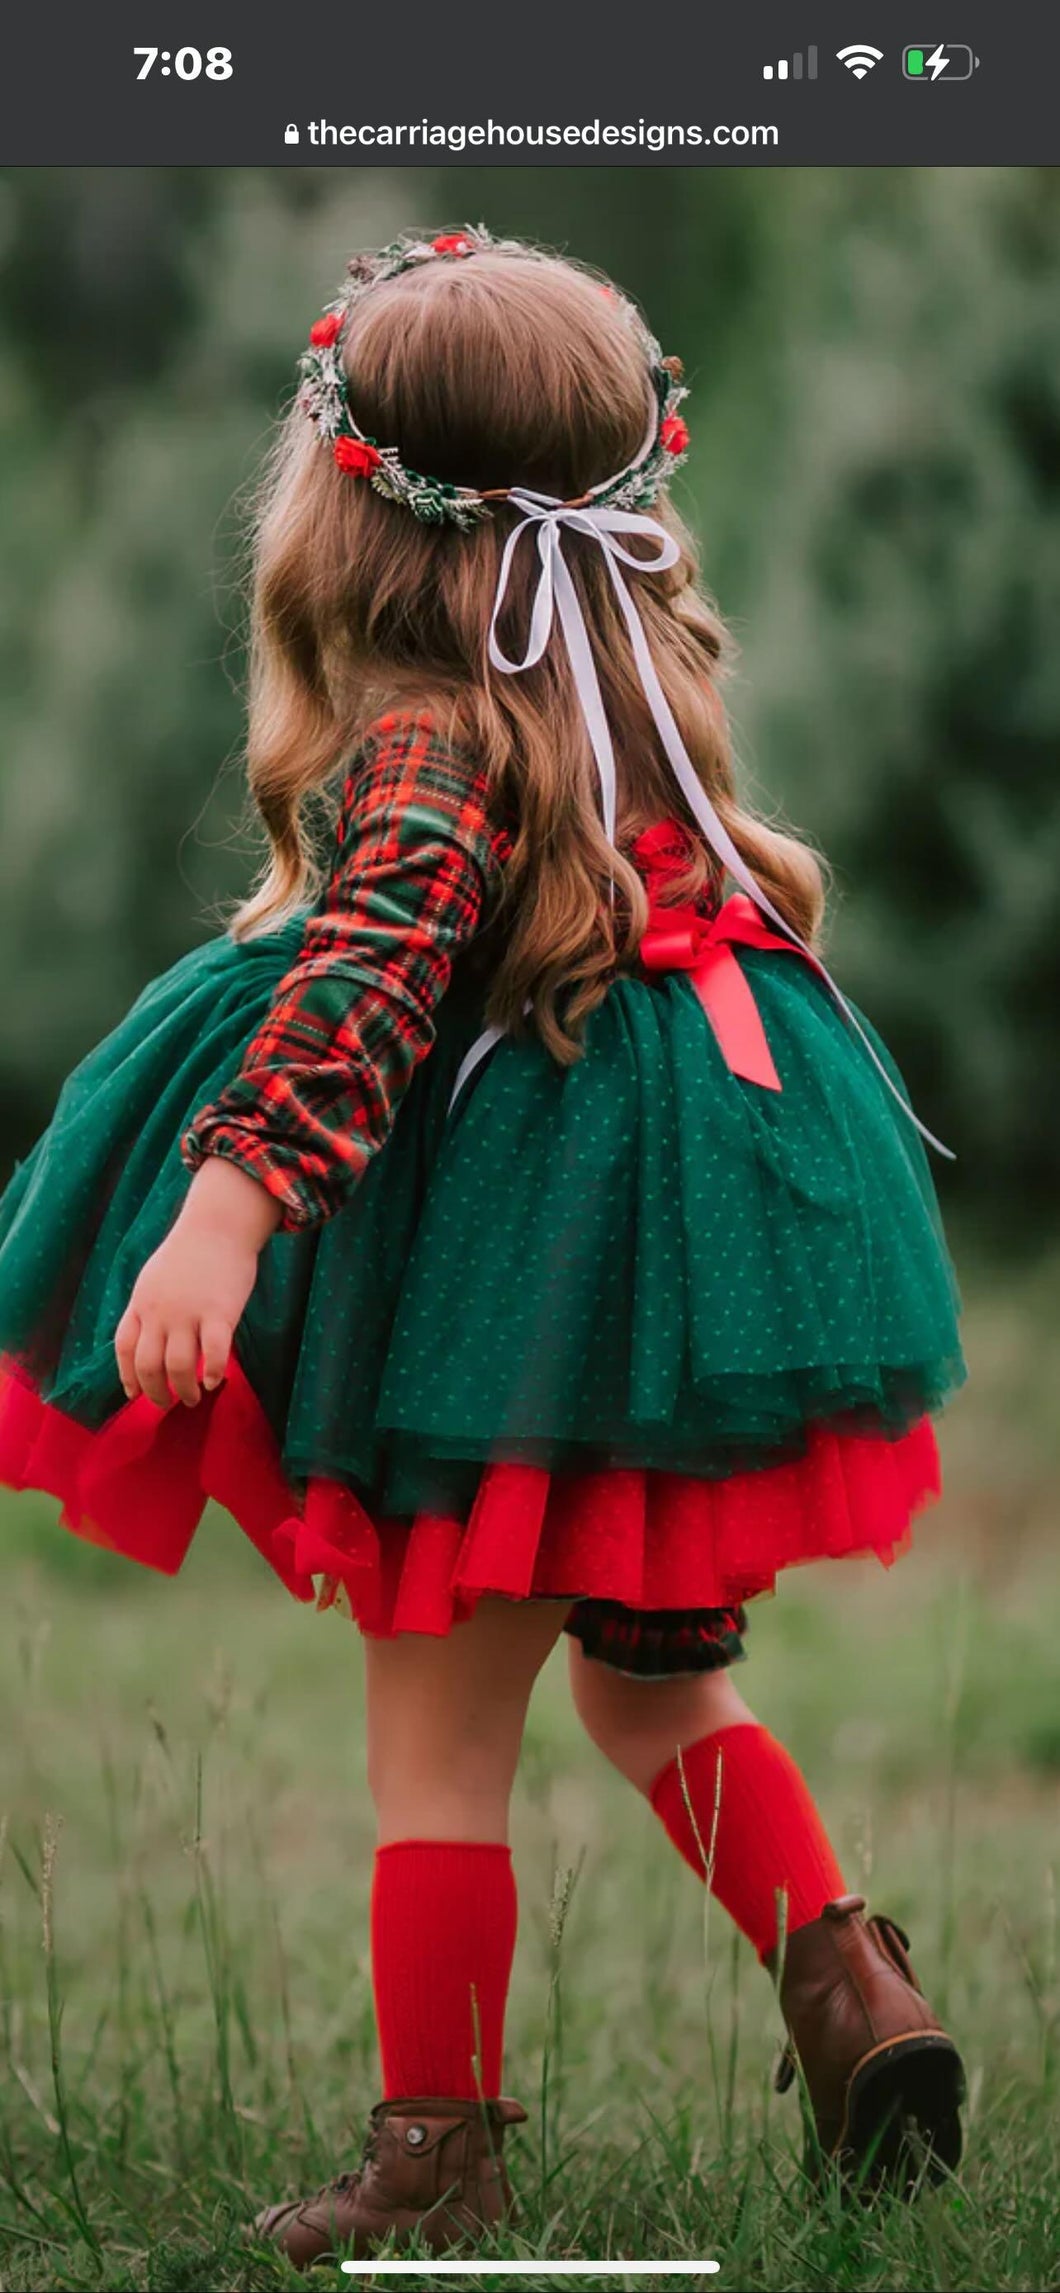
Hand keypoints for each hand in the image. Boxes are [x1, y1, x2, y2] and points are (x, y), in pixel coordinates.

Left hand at [114, 1157, 280, 1408]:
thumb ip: (149, 1307)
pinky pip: (215, 1353)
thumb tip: (150, 1338)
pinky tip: (217, 1381)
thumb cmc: (190, 1251)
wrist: (218, 1225)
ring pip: (179, 1366)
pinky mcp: (220, 1313)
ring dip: (185, 1390)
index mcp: (141, 1303)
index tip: (135, 1393)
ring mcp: (189, 1313)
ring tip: (195, 1398)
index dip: (127, 1376)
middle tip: (167, 1404)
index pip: (124, 1348)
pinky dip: (215, 1373)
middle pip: (148, 1365)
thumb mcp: (154, 1278)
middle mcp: (160, 1312)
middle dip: (156, 1393)